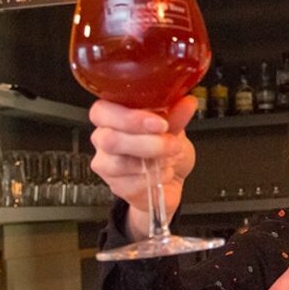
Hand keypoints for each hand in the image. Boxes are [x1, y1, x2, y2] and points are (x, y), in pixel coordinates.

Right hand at [89, 96, 197, 240]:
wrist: (171, 179)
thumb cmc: (165, 149)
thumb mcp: (174, 128)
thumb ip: (176, 116)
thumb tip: (187, 102)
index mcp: (111, 116)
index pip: (102, 111)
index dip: (129, 118)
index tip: (160, 123)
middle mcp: (103, 139)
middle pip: (109, 139)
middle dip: (146, 142)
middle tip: (171, 143)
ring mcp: (107, 165)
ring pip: (120, 164)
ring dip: (153, 161)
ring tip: (170, 158)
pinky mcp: (117, 187)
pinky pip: (131, 184)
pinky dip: (154, 179)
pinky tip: (164, 173)